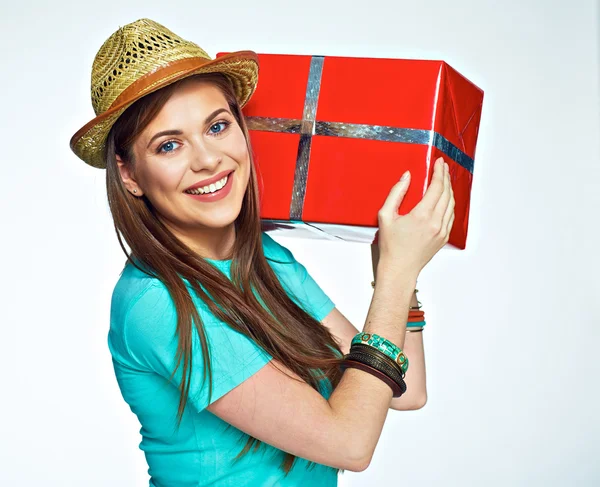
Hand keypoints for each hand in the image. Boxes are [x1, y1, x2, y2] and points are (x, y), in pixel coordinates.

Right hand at [375, 157, 454, 278]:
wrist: (400, 269)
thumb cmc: (391, 246)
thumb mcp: (386, 216)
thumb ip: (396, 193)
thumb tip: (406, 177)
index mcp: (422, 215)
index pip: (437, 187)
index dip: (439, 172)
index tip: (438, 162)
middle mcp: (436, 222)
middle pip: (447, 193)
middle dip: (445, 177)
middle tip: (442, 166)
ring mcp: (442, 231)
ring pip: (452, 204)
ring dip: (449, 189)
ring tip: (444, 179)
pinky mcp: (444, 238)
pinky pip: (451, 216)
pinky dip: (449, 203)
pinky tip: (445, 198)